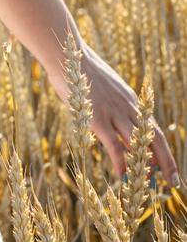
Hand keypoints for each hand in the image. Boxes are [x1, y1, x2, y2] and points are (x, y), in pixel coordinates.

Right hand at [50, 39, 178, 185]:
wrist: (68, 57)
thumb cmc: (80, 71)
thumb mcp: (104, 86)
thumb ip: (112, 102)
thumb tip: (113, 117)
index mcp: (131, 100)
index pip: (153, 128)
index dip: (162, 149)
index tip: (167, 166)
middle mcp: (128, 107)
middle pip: (154, 138)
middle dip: (166, 161)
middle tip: (174, 181)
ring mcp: (114, 113)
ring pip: (139, 144)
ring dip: (148, 166)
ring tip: (154, 184)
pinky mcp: (98, 119)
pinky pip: (114, 146)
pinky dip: (121, 163)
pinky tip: (123, 176)